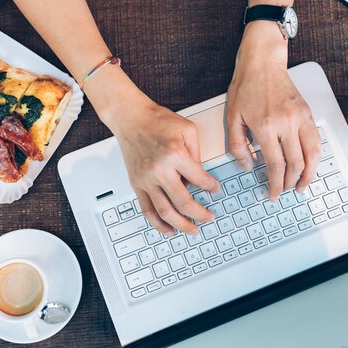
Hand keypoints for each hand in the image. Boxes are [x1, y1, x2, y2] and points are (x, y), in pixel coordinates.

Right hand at [107, 94, 220, 236]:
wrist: (131, 118)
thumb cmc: (157, 121)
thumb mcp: (187, 130)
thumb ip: (197, 154)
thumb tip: (200, 177)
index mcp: (175, 155)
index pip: (200, 179)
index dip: (212, 187)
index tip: (216, 190)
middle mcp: (159, 170)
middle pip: (183, 202)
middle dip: (200, 214)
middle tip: (209, 217)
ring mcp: (146, 179)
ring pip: (165, 212)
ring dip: (181, 225)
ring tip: (192, 230)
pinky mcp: (136, 184)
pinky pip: (147, 209)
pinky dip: (158, 224)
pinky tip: (168, 230)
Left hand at [227, 22, 320, 200]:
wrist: (263, 63)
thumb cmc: (246, 87)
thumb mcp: (232, 117)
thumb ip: (237, 145)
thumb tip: (247, 165)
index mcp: (265, 126)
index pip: (275, 164)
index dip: (275, 184)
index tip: (273, 194)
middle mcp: (286, 123)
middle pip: (296, 164)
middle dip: (291, 183)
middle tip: (286, 192)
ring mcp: (300, 118)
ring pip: (313, 154)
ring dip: (310, 174)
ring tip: (303, 185)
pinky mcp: (308, 113)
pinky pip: (317, 140)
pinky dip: (316, 157)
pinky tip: (310, 165)